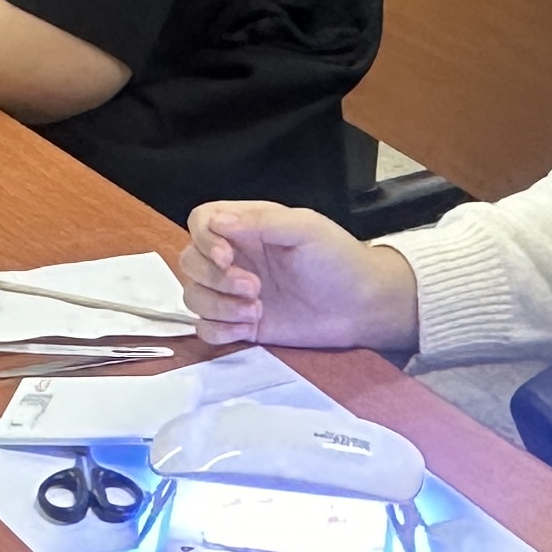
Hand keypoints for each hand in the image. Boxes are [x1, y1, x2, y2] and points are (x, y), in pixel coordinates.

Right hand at [177, 201, 419, 353]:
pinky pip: (205, 328)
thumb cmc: (338, 260)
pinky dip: (219, 330)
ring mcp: (233, 292)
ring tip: (256, 311)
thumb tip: (216, 221)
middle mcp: (235, 257)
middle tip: (255, 288)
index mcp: (247, 227)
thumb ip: (261, 221)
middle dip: (215, 279)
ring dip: (218, 306)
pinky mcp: (239, 323)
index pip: (200, 222)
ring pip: (194, 296)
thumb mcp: (305, 228)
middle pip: (190, 261)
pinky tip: (248, 327)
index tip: (226, 257)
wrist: (361, 307)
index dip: (203, 239)